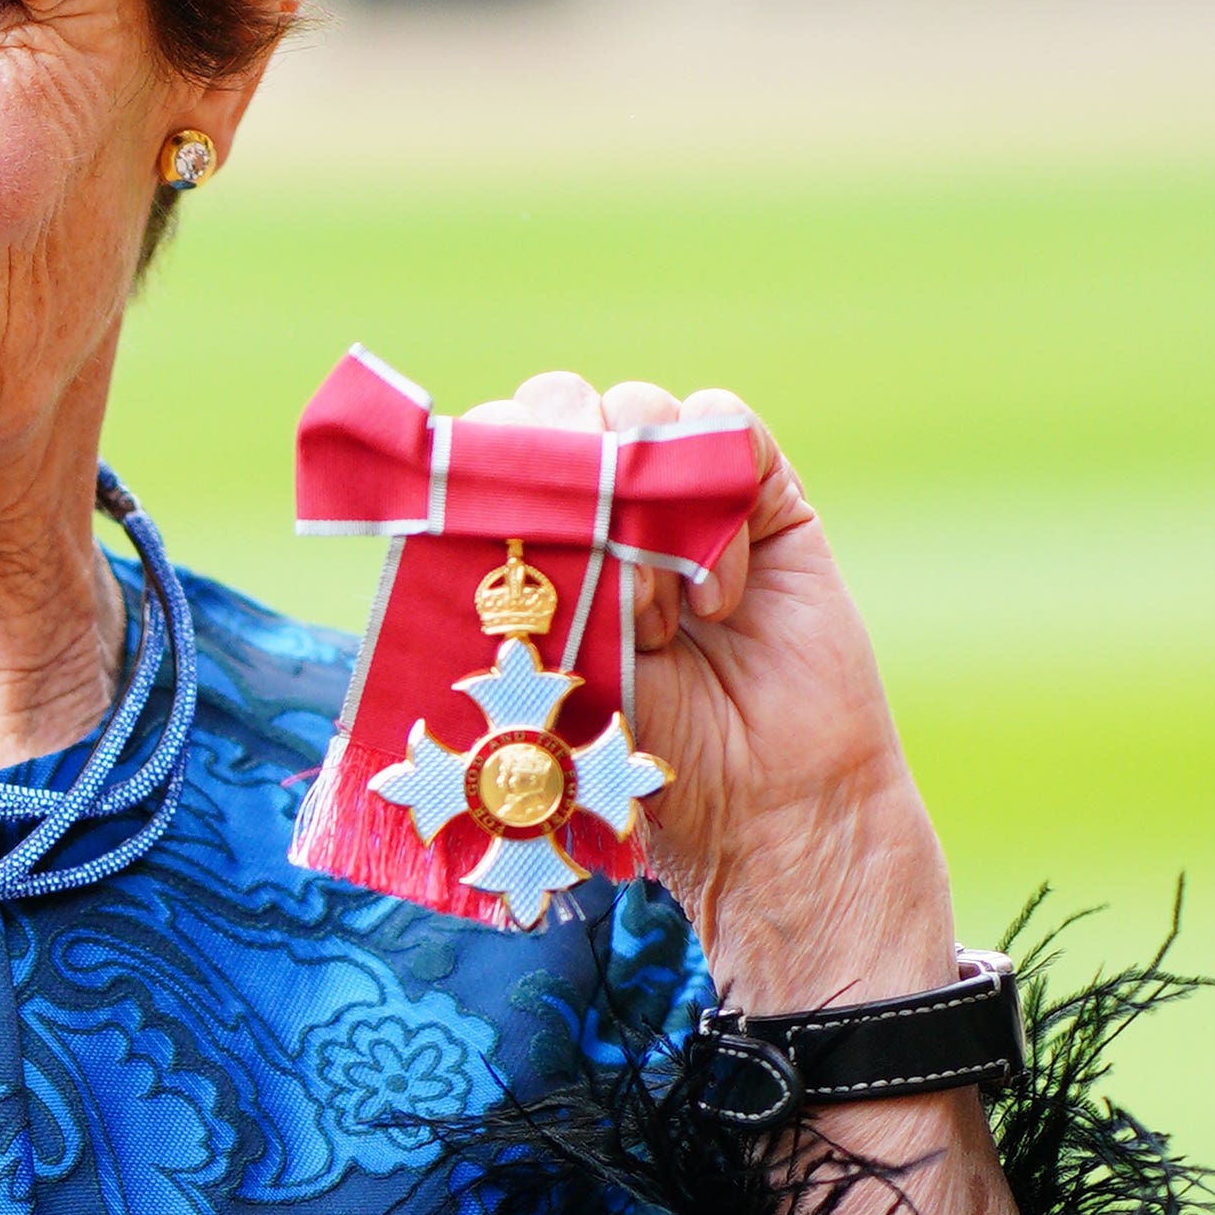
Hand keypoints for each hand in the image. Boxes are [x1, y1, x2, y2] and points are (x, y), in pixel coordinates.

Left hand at [461, 374, 956, 1014]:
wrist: (761, 813)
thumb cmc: (631, 757)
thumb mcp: (538, 667)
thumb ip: (500, 580)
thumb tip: (452, 501)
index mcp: (523, 537)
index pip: (484, 442)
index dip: (479, 454)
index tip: (478, 506)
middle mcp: (596, 503)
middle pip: (555, 400)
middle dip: (556, 463)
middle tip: (576, 551)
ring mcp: (678, 496)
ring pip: (636, 409)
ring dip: (636, 505)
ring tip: (652, 620)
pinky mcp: (761, 497)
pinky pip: (725, 427)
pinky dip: (715, 496)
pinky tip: (717, 596)